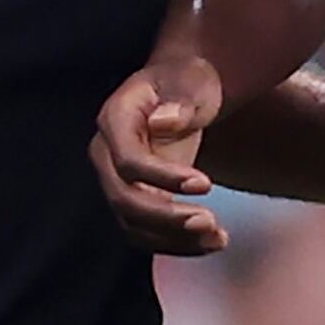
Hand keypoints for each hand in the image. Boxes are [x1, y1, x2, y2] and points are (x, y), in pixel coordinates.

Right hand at [92, 56, 228, 253]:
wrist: (180, 91)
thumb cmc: (186, 81)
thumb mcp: (192, 81)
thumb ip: (181, 100)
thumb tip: (162, 123)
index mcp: (115, 118)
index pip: (128, 160)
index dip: (163, 178)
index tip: (207, 184)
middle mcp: (106, 153)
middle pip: (123, 199)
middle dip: (166, 218)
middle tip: (210, 222)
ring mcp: (115, 180)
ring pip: (133, 225)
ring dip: (174, 239)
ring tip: (219, 239)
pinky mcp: (134, 199)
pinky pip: (147, 233)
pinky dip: (177, 244)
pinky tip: (213, 243)